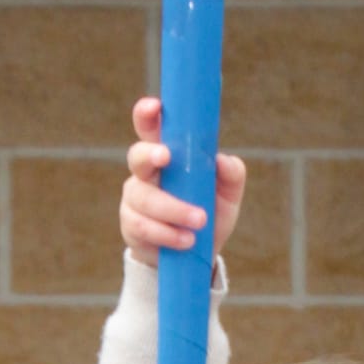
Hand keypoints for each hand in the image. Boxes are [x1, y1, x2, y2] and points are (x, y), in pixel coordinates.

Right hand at [120, 94, 245, 268]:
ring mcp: (134, 200)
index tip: (155, 106)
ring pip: (144, 197)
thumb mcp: (227, 196)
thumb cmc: (209, 215)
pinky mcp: (131, 226)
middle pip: (137, 156)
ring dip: (173, 209)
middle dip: (150, 154)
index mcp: (166, 156)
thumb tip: (223, 160)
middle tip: (167, 157)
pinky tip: (186, 240)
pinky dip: (168, 234)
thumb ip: (231, 176)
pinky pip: (143, 227)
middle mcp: (145, 174)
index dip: (147, 114)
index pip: (151, 129)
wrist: (197, 257)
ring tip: (200, 222)